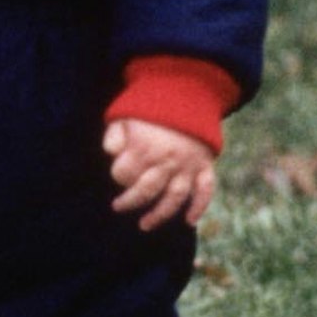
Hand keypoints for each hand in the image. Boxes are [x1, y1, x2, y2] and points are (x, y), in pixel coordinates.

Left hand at [103, 117, 215, 232]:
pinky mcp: (205, 165)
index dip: (118, 174)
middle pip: (146, 191)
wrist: (187, 91)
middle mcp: (167, 160)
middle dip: (130, 201)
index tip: (118, 170)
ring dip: (160, 215)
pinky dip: (199, 207)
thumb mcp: (124, 114)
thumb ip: (113, 136)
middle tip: (118, 207)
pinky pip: (205, 190)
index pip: (124, 174)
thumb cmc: (150, 106)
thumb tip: (110, 155)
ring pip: (174, 197)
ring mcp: (188, 165)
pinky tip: (189, 221)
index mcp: (145, 147)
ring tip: (144, 225)